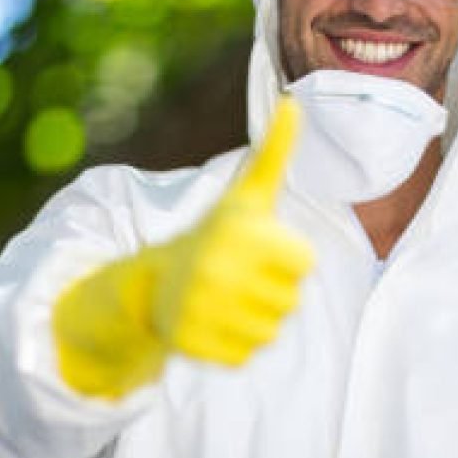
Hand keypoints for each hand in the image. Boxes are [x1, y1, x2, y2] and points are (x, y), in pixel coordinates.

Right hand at [52, 99, 313, 398]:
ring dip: (254, 320)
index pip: (304, 263)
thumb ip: (275, 150)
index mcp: (239, 233)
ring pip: (270, 332)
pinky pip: (245, 356)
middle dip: (269, 291)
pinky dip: (233, 344)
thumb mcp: (246, 194)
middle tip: (235, 276)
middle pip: (290, 301)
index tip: (254, 249)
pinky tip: (211, 323)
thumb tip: (294, 101)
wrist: (153, 280)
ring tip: (224, 299)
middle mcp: (218, 271)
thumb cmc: (215, 234)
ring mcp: (202, 311)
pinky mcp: (192, 346)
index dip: (284, 258)